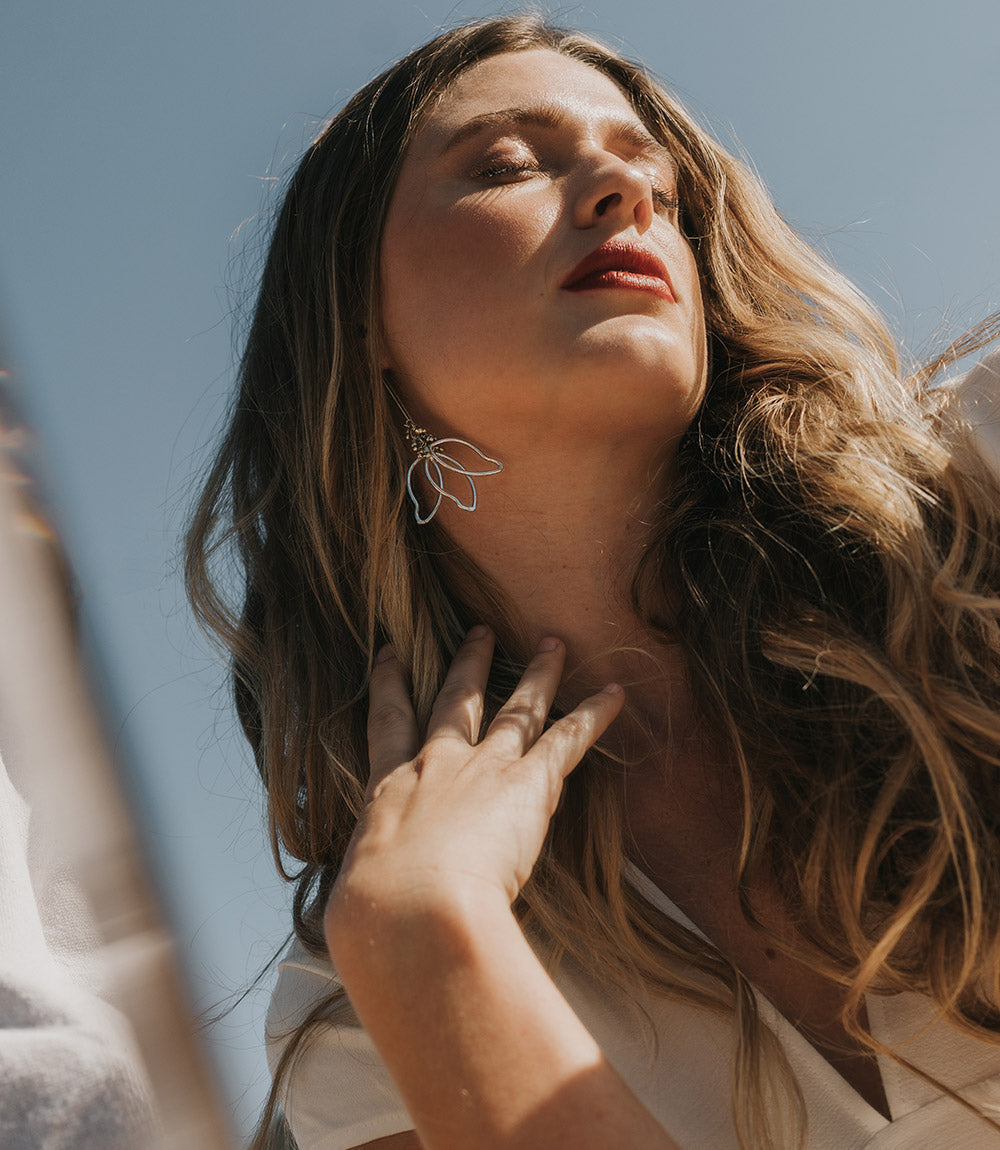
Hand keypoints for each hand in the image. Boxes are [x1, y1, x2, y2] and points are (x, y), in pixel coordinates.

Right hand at [331, 627, 624, 914]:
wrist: (408, 907)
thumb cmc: (373, 917)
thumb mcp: (358, 897)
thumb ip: (368, 891)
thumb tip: (361, 918)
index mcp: (389, 790)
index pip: (388, 725)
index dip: (390, 685)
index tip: (391, 653)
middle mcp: (438, 765)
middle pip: (457, 700)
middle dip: (469, 663)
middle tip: (480, 631)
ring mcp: (485, 768)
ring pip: (517, 709)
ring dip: (539, 675)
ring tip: (554, 643)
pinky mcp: (528, 784)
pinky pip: (567, 740)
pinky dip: (594, 715)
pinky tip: (615, 692)